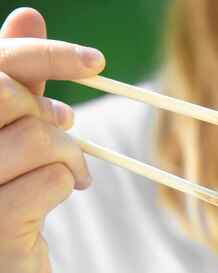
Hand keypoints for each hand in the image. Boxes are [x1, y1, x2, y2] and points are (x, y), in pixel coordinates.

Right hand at [0, 8, 104, 272]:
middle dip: (56, 118)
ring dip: (71, 156)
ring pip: (41, 139)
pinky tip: (62, 195)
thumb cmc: (3, 198)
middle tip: (69, 137)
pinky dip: (68, 184)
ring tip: (72, 173)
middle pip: (16, 99)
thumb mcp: (7, 134)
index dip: (48, 55)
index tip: (97, 62)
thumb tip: (27, 14)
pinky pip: (53, 180)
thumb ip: (16, 83)